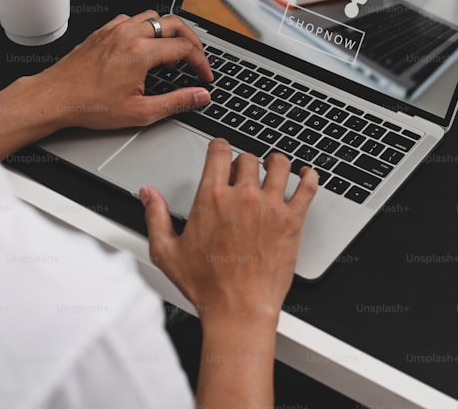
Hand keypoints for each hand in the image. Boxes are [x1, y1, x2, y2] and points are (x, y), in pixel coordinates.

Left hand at [36, 9, 212, 129]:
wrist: (55, 98)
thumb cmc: (88, 105)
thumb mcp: (140, 111)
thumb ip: (176, 102)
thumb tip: (199, 96)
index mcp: (140, 53)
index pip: (184, 48)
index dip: (201, 62)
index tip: (204, 75)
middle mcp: (128, 34)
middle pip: (174, 23)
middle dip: (192, 40)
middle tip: (197, 57)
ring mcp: (114, 29)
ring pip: (153, 16)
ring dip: (169, 31)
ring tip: (173, 51)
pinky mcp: (103, 31)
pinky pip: (132, 19)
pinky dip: (146, 28)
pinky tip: (145, 46)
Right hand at [141, 139, 317, 325]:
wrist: (239, 310)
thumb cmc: (207, 286)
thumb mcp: (167, 252)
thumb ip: (155, 216)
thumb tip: (148, 194)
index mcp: (212, 198)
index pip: (219, 152)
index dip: (220, 146)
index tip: (221, 149)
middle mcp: (243, 197)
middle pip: (248, 158)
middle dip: (244, 162)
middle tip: (244, 172)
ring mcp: (270, 207)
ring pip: (279, 165)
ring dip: (275, 163)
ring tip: (273, 167)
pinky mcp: (292, 221)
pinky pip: (307, 187)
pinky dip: (308, 176)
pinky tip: (306, 175)